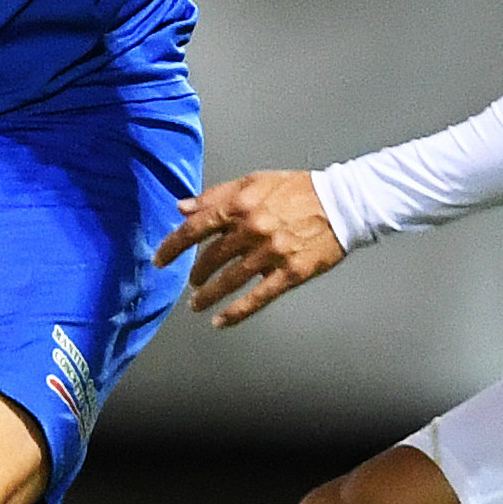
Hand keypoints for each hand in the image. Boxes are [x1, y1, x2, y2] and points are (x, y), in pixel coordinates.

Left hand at [155, 169, 345, 326]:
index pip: (195, 229)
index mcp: (240, 205)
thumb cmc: (297, 190)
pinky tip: (220, 321)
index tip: (160, 260)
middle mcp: (251, 230)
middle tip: (193, 281)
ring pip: (229, 281)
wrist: (342, 203)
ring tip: (197, 304)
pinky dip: (236, 312)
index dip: (173, 247)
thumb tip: (183, 207)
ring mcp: (270, 254)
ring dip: (208, 295)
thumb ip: (216, 196)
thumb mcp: (254, 182)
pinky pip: (257, 298)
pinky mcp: (290, 273)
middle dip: (197, 273)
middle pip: (210, 258)